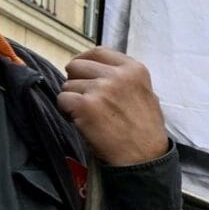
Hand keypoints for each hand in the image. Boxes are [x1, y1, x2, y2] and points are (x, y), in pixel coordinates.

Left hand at [58, 47, 171, 166]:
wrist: (143, 158)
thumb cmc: (144, 130)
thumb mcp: (146, 94)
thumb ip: (124, 78)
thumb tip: (97, 70)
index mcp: (134, 69)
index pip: (98, 52)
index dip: (84, 60)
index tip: (79, 71)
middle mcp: (118, 75)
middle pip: (77, 65)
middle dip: (75, 81)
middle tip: (83, 99)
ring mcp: (101, 89)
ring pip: (67, 85)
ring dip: (72, 100)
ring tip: (88, 116)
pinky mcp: (86, 105)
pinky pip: (62, 100)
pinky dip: (66, 112)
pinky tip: (81, 122)